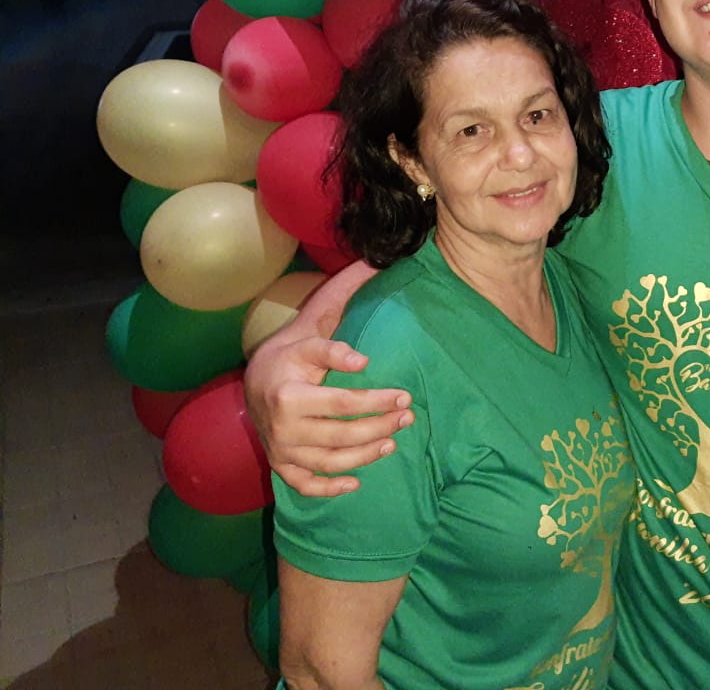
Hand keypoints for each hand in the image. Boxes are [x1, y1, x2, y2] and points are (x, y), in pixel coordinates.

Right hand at [244, 261, 413, 496]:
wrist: (256, 377)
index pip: (342, 401)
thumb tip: (377, 265)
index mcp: (288, 391)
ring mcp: (281, 448)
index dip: (375, 399)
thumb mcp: (311, 326)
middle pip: (341, 433)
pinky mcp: (281, 465)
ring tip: (395, 440)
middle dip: (381, 425)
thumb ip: (341, 302)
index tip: (404, 392)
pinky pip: (305, 485)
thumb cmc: (292, 350)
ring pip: (330, 460)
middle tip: (409, 413)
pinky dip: (330, 488)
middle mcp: (282, 424)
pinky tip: (357, 484)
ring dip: (367, 454)